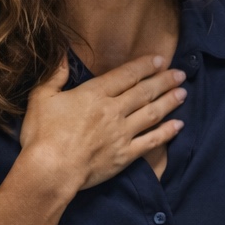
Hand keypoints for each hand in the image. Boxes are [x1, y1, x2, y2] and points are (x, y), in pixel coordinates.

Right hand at [19, 54, 185, 193]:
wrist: (50, 170)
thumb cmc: (42, 135)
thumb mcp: (41, 98)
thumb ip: (55, 75)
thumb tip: (64, 54)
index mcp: (94, 94)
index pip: (126, 75)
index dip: (145, 66)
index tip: (160, 59)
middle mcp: (113, 110)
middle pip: (145, 91)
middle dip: (165, 81)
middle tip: (181, 74)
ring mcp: (122, 133)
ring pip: (153, 113)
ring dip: (170, 102)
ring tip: (183, 93)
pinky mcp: (126, 155)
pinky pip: (152, 141)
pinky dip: (167, 132)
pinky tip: (179, 125)